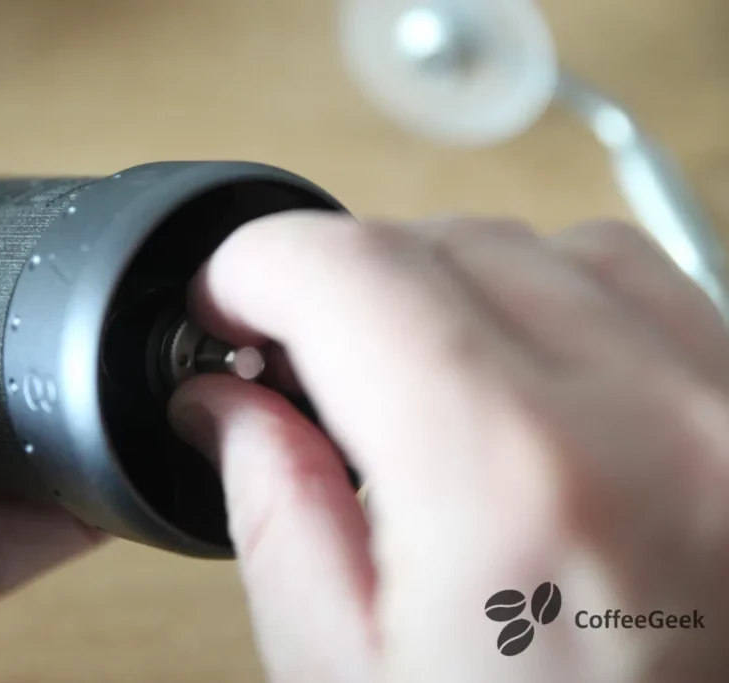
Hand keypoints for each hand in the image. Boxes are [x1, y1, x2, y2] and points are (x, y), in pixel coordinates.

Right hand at [169, 212, 728, 681]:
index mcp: (514, 491)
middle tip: (303, 348)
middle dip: (346, 277)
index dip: (259, 264)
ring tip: (412, 364)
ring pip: (561, 246)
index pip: (353, 271)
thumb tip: (226, 407)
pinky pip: (660, 296)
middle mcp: (658, 428)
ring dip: (458, 280)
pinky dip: (565, 302)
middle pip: (452, 241)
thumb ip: (274, 511)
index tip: (229, 296)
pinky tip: (523, 376)